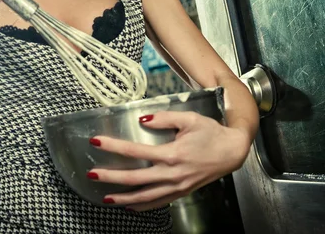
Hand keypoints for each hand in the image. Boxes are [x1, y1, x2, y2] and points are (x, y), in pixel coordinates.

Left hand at [87, 111, 251, 210]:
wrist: (233, 151)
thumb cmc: (211, 133)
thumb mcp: (188, 118)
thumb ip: (163, 118)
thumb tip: (142, 119)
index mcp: (172, 153)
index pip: (135, 151)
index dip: (113, 146)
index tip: (96, 142)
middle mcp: (172, 173)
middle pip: (135, 178)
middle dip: (111, 177)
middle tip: (92, 175)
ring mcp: (177, 186)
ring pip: (145, 196)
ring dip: (124, 197)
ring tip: (105, 198)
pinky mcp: (182, 192)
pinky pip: (159, 202)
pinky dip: (143, 205)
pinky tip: (130, 205)